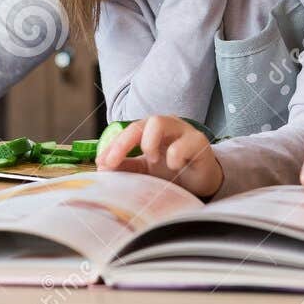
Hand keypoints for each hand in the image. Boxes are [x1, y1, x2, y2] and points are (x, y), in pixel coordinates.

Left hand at [96, 115, 223, 198]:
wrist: (201, 181)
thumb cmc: (173, 171)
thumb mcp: (145, 170)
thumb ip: (126, 166)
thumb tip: (103, 167)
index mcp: (151, 129)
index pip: (127, 131)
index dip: (112, 146)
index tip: (101, 163)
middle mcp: (166, 125)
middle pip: (139, 124)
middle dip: (122, 144)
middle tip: (112, 163)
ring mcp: (183, 131)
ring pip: (159, 122)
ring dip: (148, 143)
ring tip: (151, 160)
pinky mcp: (199, 142)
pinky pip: (183, 144)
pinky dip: (174, 156)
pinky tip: (174, 166)